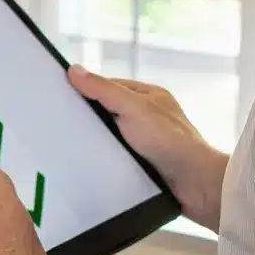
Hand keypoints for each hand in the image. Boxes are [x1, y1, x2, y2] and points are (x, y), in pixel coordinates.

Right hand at [68, 65, 228, 226]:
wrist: (195, 185)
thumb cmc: (170, 141)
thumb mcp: (134, 109)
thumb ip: (104, 90)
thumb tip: (74, 69)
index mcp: (148, 96)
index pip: (109, 86)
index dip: (86, 90)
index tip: (59, 97)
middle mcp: (147, 116)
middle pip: (108, 112)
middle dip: (88, 119)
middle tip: (58, 125)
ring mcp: (145, 141)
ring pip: (110, 137)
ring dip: (95, 143)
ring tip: (65, 147)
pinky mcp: (142, 164)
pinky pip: (115, 158)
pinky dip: (103, 160)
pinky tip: (86, 165)